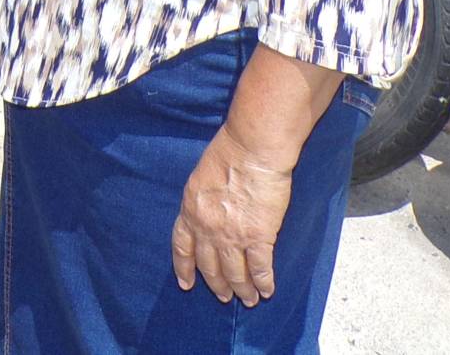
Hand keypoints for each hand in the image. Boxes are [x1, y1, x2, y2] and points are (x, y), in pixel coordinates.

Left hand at [171, 127, 295, 306]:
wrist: (251, 149)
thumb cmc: (229, 153)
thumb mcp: (201, 177)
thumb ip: (202, 201)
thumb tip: (208, 214)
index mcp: (190, 210)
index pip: (182, 247)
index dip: (184, 267)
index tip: (186, 283)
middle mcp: (207, 228)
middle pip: (210, 266)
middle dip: (217, 284)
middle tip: (224, 296)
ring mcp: (232, 235)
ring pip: (235, 273)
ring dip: (242, 290)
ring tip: (247, 299)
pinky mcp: (259, 237)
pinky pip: (260, 268)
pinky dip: (264, 283)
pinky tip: (267, 291)